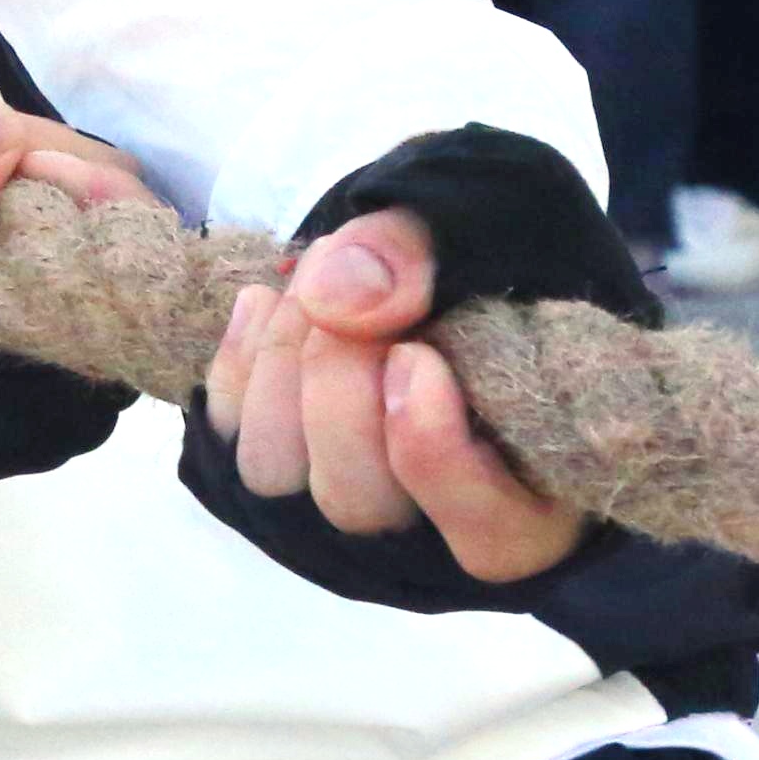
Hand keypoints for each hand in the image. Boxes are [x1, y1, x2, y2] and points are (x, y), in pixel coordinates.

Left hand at [202, 208, 590, 582]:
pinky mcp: (268, 477)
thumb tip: (334, 295)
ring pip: (273, 477)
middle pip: (356, 503)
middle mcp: (431, 536)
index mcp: (537, 505)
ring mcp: (335, 512)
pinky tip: (271, 302)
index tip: (414, 357)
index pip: (487, 534)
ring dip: (280, 370)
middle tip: (350, 303)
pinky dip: (237, 362)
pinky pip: (222, 439)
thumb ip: (426, 255)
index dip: (434, 448)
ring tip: (311, 292)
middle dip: (338, 391)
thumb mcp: (501, 223)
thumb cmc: (502, 257)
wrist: (444, 262)